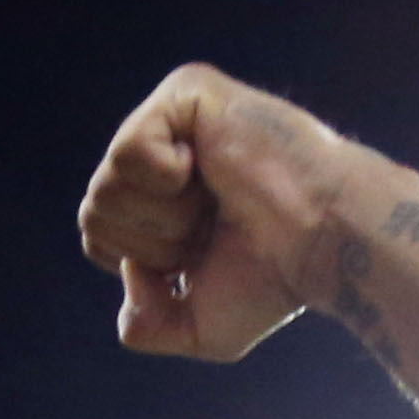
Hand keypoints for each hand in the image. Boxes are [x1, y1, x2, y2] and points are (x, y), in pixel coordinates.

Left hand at [75, 62, 391, 361]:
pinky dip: (166, 179)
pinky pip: (128, 151)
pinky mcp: (186, 90)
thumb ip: (143, 328)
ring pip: (105, 186)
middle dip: (154, 244)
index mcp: (160, 199)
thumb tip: (127, 269)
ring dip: (165, 217)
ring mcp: (172, 117)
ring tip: (216, 200)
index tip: (201, 257)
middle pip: (94, 212)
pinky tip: (208, 168)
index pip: (99, 235)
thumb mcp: (197, 327)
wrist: (323, 239)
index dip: (142, 264)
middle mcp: (161, 152)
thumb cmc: (275, 278)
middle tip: (213, 227)